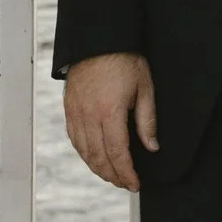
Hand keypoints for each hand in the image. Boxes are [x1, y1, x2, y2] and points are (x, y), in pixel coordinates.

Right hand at [64, 51, 156, 187]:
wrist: (98, 37)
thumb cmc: (125, 59)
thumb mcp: (144, 87)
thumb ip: (147, 121)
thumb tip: (152, 147)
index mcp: (110, 111)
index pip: (117, 153)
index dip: (127, 173)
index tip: (135, 184)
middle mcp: (89, 115)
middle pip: (99, 158)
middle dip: (113, 176)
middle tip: (125, 184)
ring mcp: (76, 112)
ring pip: (84, 152)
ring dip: (98, 168)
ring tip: (112, 175)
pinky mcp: (69, 108)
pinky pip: (74, 139)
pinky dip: (84, 154)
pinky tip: (94, 158)